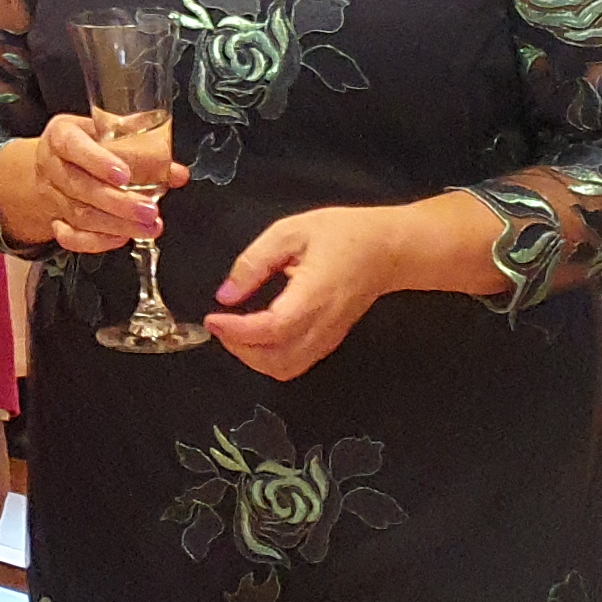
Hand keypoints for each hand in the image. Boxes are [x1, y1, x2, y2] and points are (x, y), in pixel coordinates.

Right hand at [0, 119, 172, 253]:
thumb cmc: (85, 144)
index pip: (73, 146)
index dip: (98, 162)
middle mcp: (52, 166)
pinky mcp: (54, 220)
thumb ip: (143, 148)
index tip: (124, 175)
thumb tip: (177, 173)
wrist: (52, 164)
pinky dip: (96, 241)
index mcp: (61, 135)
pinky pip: (70, 237)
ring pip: (80, 215)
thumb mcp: (108, 132)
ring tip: (147, 227)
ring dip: (117, 225)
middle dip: (118, 202)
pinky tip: (121, 238)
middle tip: (148, 210)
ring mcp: (52, 195)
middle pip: (80, 187)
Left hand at [204, 204, 433, 381]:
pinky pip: (296, 363)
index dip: (237, 331)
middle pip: (277, 360)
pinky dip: (269, 358)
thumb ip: (254, 262)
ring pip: (286, 369)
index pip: (272, 328)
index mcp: (315, 295)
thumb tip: (226, 294)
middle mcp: (323, 325)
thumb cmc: (343, 234)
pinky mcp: (330, 341)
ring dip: (253, 358)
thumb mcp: (290, 232)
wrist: (388, 250)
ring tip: (234, 331)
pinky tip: (256, 335)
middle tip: (219, 324)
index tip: (213, 318)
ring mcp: (329, 338)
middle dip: (240, 349)